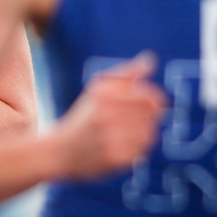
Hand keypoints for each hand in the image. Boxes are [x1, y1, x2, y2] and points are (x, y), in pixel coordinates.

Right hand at [54, 52, 165, 178]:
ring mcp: (110, 137)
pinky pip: (141, 150)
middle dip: (147, 117)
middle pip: (150, 115)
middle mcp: (106, 114)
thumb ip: (125, 74)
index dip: (155, 100)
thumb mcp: (98, 89)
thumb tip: (150, 59)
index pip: (149, 97)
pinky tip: (124, 145)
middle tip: (134, 121)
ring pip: (148, 133)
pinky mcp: (114, 157)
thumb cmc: (83, 118)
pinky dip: (137, 148)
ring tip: (128, 133)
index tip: (151, 104)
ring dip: (143, 133)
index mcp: (103, 94)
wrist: (60, 151)